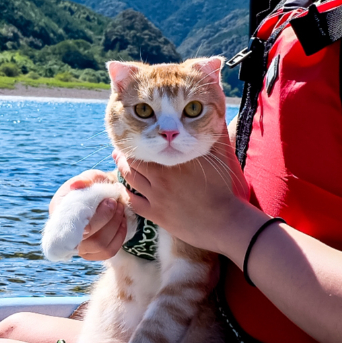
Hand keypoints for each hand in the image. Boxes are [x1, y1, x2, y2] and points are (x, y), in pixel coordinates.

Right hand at [50, 171, 127, 259]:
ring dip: (115, 227)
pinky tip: (122, 222)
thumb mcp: (91, 177)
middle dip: (108, 220)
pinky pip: (108, 252)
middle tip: (117, 203)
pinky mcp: (92, 252)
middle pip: (88, 239)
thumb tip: (76, 184)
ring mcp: (79, 246)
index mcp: (59, 212)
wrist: (104, 193)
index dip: (94, 218)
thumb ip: (86, 179)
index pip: (72, 225)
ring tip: (121, 210)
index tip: (110, 201)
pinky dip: (119, 237)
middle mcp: (65, 234)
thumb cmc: (95, 184)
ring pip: (100, 247)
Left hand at [114, 134, 258, 256]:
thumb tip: (214, 121)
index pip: (149, 146)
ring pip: (130, 179)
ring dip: (122, 169)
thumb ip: (213, 138)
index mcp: (175, 161)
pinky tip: (125, 188)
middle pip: (134, 161)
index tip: (135, 136)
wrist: (222, 222)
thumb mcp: (219, 159)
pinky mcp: (156, 214)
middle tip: (120, 149)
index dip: (139, 140)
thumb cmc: (222, 189)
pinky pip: (133, 202)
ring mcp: (157, 197)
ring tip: (119, 162)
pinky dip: (126, 193)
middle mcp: (162, 177)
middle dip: (125, 154)